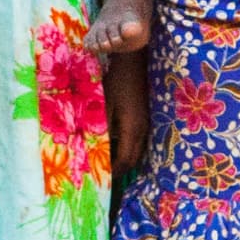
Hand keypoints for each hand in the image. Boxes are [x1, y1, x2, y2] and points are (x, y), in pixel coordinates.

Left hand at [106, 51, 148, 175]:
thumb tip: (91, 146)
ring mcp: (147, 123)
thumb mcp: (104, 104)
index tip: (104, 177)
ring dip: (126, 156)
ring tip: (110, 158)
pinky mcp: (147, 116)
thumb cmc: (117, 81)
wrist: (135, 62)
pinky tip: (118, 141)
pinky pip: (141, 139)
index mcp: (132, 129)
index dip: (115, 171)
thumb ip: (99, 126)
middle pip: (134, 158)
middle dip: (121, 167)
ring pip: (139, 149)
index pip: (125, 160)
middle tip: (106, 171)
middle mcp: (143, 129)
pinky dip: (130, 146)